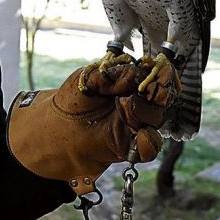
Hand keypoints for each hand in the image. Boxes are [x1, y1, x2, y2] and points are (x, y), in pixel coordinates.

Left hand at [7, 61, 175, 194]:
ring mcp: (136, 124)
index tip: (159, 72)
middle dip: (157, 92)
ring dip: (144, 111)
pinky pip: (150, 147)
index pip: (157, 76)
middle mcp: (138, 103)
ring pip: (155, 119)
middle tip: (144, 89)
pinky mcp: (130, 145)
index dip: (162, 74)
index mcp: (131, 83)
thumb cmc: (73, 99)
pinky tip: (140, 133)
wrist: (57, 128)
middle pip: (161, 97)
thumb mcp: (89, 78)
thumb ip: (114, 74)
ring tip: (123, 105)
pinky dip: (149, 142)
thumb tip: (138, 73)